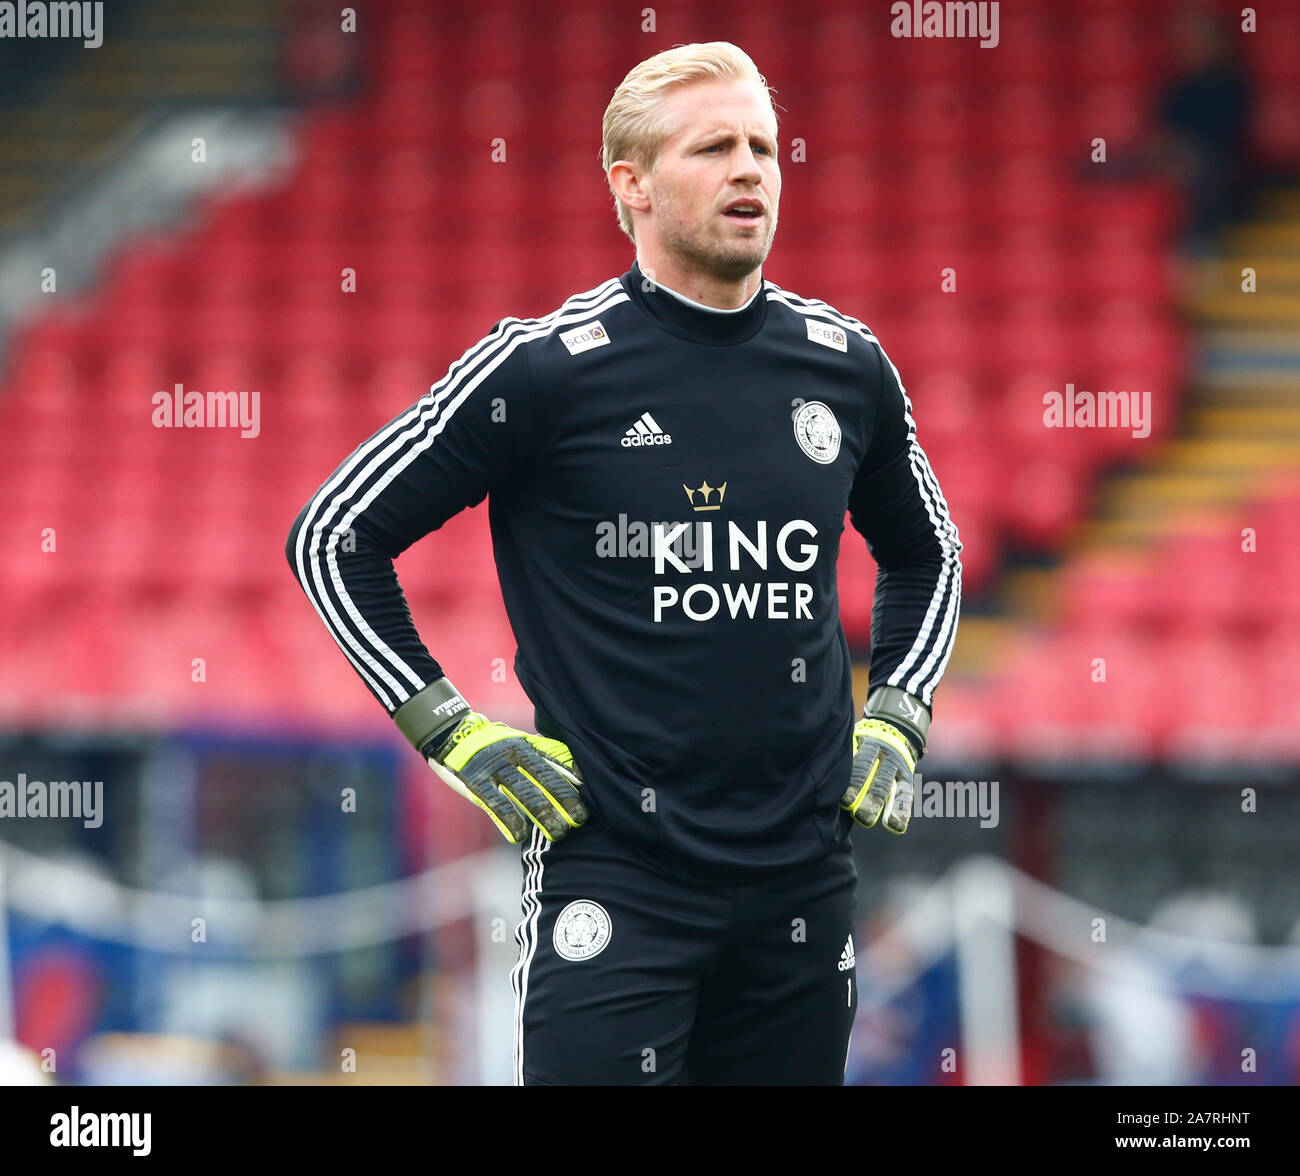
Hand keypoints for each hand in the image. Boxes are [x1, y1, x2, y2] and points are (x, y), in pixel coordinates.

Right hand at [426, 712, 587, 843]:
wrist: (451, 734)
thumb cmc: (492, 743)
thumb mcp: (518, 742)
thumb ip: (542, 755)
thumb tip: (576, 774)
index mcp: (525, 745)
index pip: (554, 761)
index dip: (572, 778)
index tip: (590, 794)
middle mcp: (513, 755)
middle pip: (544, 779)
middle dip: (564, 800)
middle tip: (579, 820)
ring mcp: (494, 769)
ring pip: (524, 793)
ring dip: (543, 815)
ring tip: (558, 833)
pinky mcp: (475, 783)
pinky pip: (495, 804)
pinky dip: (509, 821)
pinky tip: (519, 836)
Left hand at [840, 718, 917, 834]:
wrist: (896, 728)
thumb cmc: (862, 740)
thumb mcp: (854, 738)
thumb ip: (842, 754)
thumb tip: (818, 773)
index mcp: (868, 742)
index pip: (862, 763)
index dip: (855, 782)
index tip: (846, 801)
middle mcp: (885, 754)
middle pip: (877, 778)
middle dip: (868, 798)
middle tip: (858, 816)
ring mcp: (897, 766)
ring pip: (888, 787)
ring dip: (879, 806)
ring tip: (867, 822)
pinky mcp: (906, 777)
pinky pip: (904, 795)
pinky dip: (900, 811)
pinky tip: (895, 826)